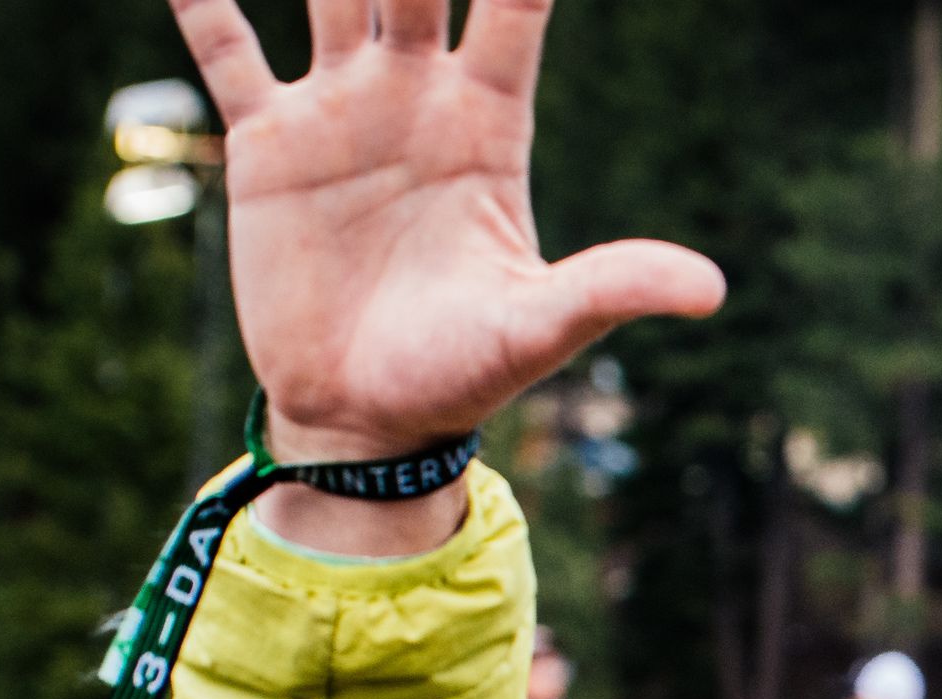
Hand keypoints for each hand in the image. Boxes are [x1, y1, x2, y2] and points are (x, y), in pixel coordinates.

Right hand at [168, 0, 723, 458]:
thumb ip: (617, 288)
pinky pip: (228, 48)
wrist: (368, 414)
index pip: (516, 8)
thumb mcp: (544, 327)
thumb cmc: (465, 372)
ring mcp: (342, 108)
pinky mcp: (269, 141)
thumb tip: (713, 291)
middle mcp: (417, 97)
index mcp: (490, 124)